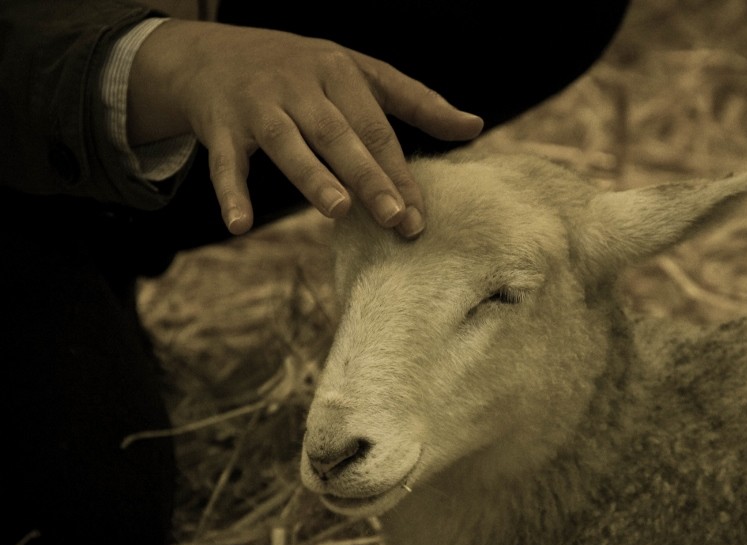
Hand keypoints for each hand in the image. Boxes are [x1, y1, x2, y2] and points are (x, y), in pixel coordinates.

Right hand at [127, 20, 483, 236]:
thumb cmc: (302, 72)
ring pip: (287, 144)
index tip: (419, 217)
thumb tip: (475, 126)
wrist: (210, 55)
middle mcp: (299, 85)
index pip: (376, 129)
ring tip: (339, 211)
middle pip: (339, 135)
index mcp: (339, 72)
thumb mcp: (359, 74)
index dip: (399, 174)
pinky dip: (230, 193)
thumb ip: (416, 102)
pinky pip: (224, 163)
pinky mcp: (219, 125)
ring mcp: (257, 104)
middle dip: (368, 178)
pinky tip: (240, 226)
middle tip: (395, 219)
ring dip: (312, 178)